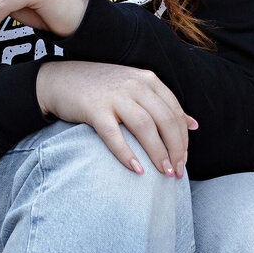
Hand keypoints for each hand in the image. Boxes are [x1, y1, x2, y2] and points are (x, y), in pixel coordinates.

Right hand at [34, 60, 197, 176]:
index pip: (175, 113)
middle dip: (176, 149)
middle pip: (165, 121)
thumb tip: (193, 124)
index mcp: (148, 80)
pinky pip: (114, 135)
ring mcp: (114, 96)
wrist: (60, 80)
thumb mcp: (136, 88)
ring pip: (145, 127)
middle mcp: (134, 85)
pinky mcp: (94, 109)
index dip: (183, 139)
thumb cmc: (101, 88)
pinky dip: (127, 154)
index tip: (184, 161)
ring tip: (165, 173)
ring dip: (158, 153)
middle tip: (177, 172)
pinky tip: (137, 170)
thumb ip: (163, 104)